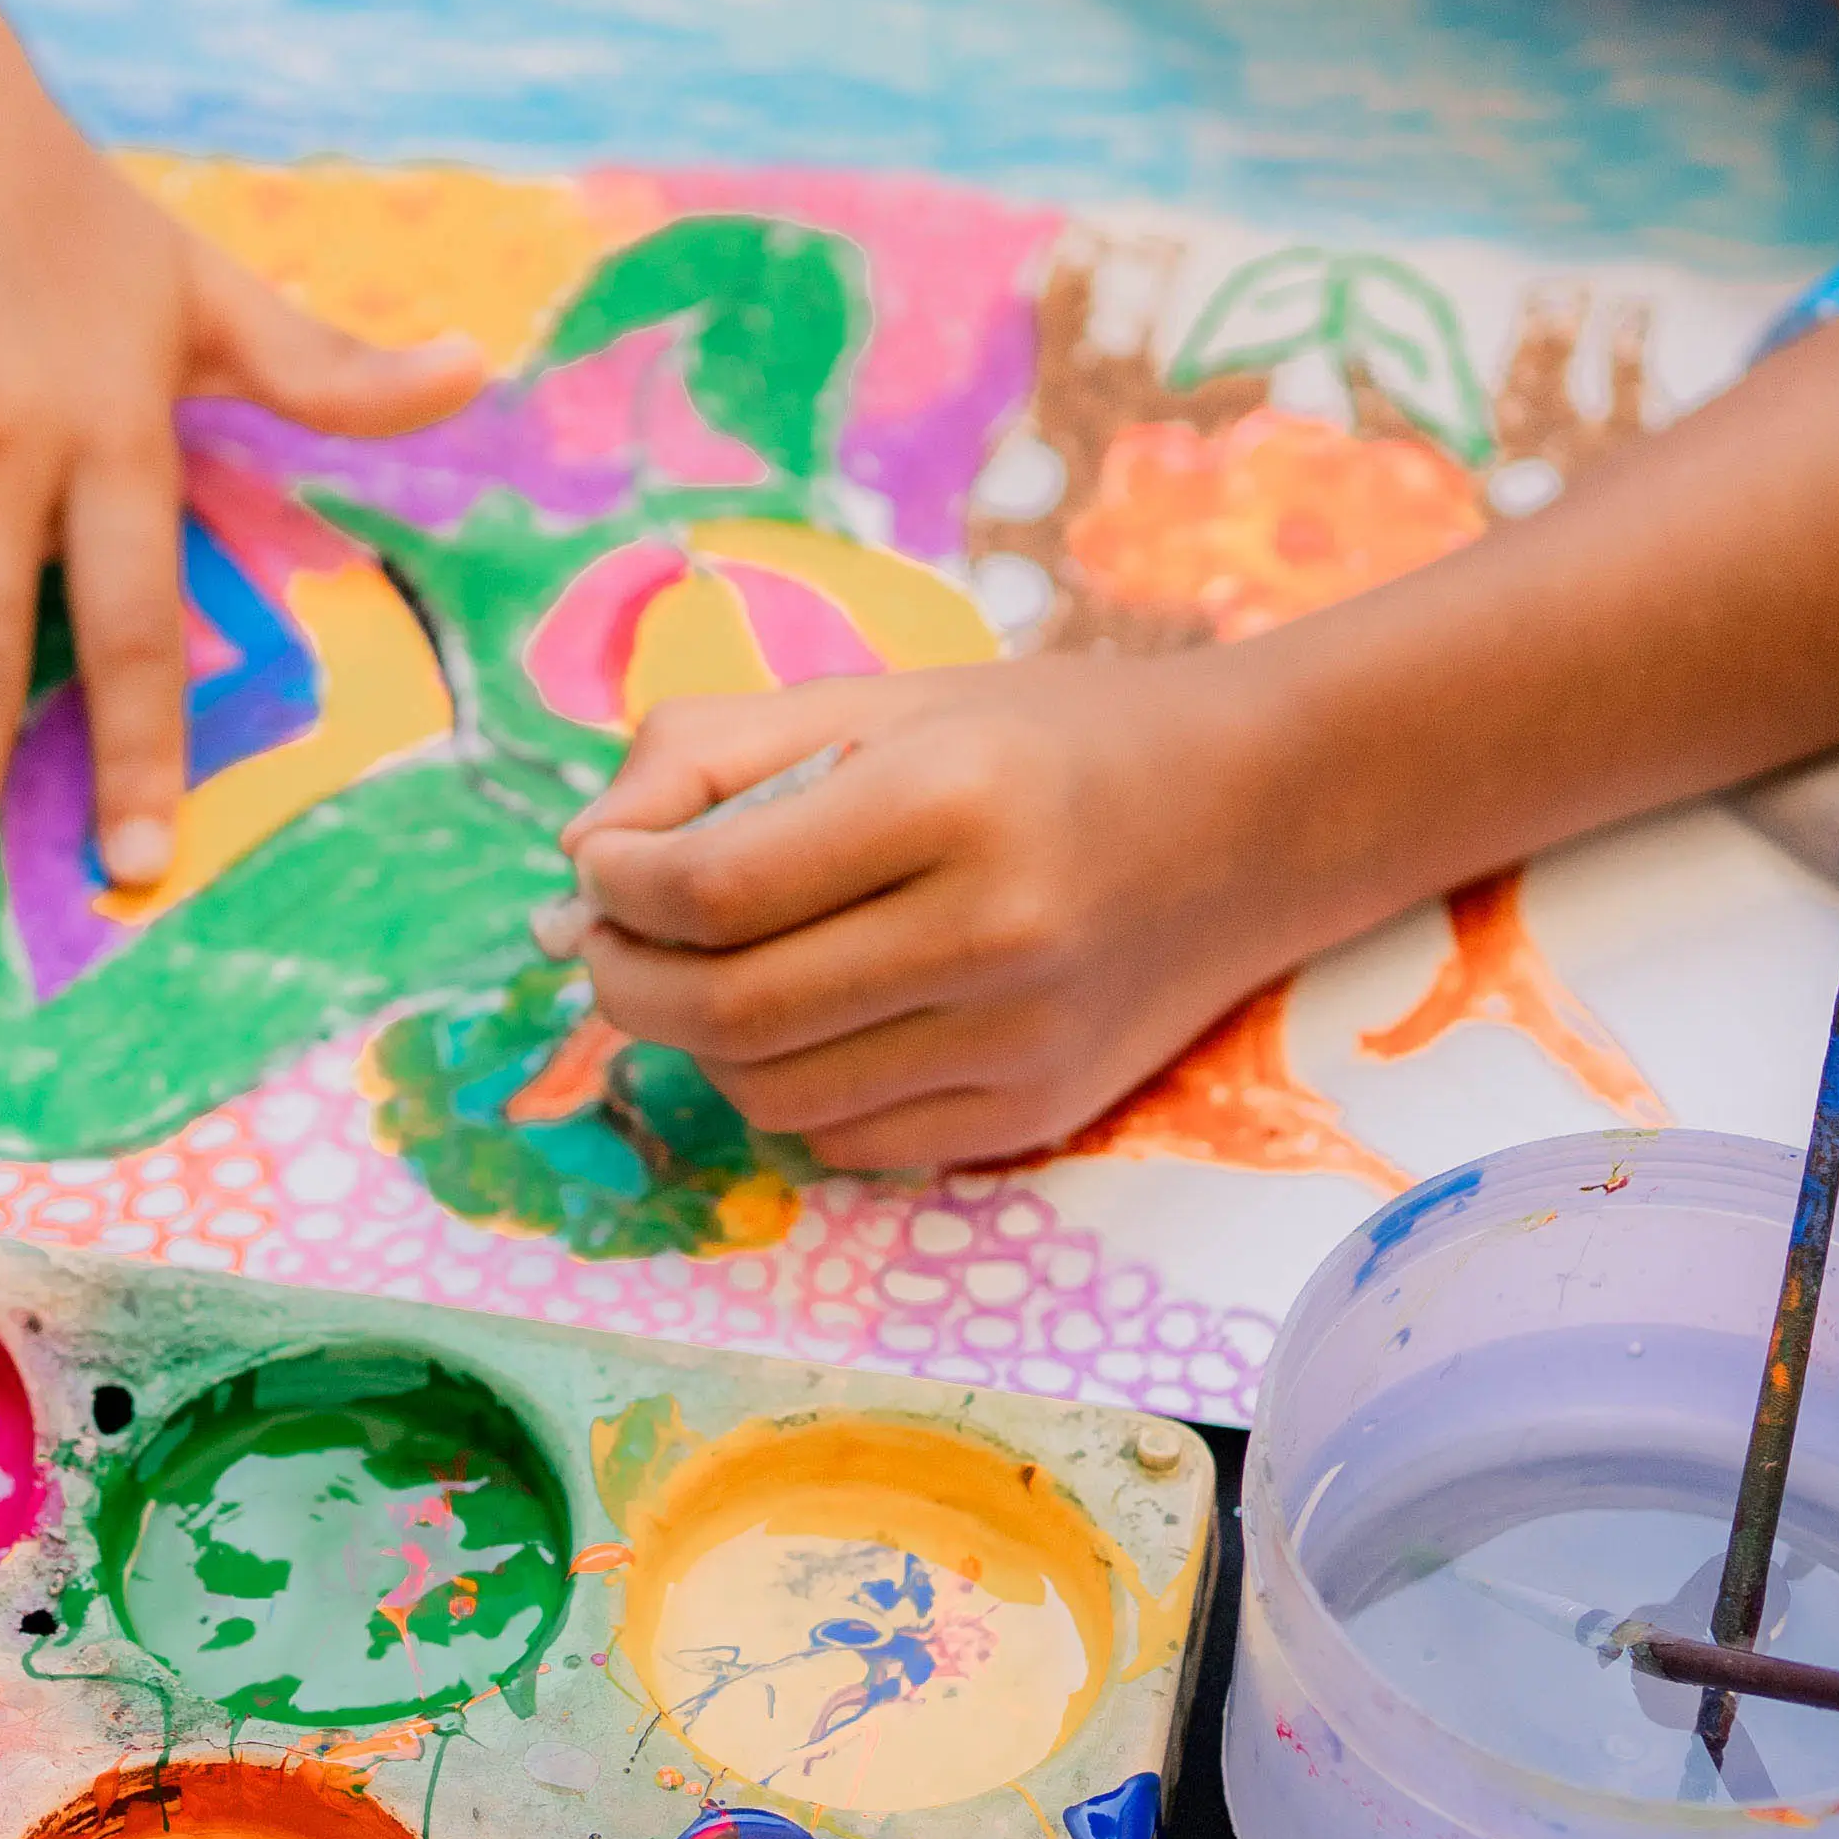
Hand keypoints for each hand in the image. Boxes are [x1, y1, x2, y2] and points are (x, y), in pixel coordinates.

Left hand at [558, 655, 1322, 1168]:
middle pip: (727, 1011)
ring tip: (703, 973)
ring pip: (770, 1091)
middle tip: (606, 940)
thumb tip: (582, 859)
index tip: (598, 866)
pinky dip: (785, 1090)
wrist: (1255, 816)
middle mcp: (993, 935)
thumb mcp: (884, 701)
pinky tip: (806, 1021)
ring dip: (697, 1043)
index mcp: (949, 802)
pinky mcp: (1032, 1117)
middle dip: (625, 980)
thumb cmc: (1047, 742)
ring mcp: (1019, 1045)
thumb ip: (714, 753)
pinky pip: (844, 1137)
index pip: (713, 890)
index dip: (616, 889)